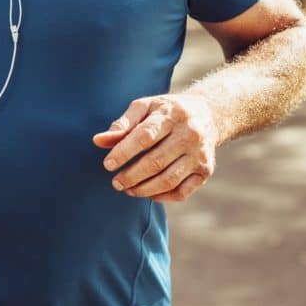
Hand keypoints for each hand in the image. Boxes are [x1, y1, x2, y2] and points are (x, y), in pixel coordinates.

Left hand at [92, 93, 218, 202]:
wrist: (208, 114)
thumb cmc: (167, 111)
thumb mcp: (145, 107)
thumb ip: (122, 124)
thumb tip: (98, 141)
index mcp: (171, 115)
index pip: (144, 137)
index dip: (124, 152)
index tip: (107, 164)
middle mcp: (189, 134)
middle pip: (155, 162)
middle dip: (131, 176)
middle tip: (116, 183)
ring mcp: (200, 154)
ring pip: (169, 180)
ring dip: (144, 189)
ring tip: (128, 190)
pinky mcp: (206, 170)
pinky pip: (183, 192)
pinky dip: (163, 197)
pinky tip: (149, 193)